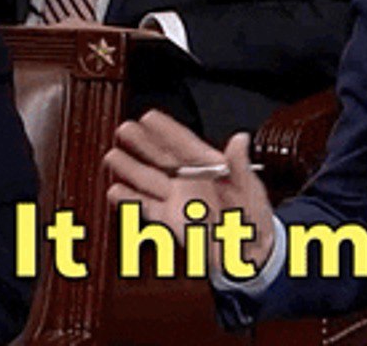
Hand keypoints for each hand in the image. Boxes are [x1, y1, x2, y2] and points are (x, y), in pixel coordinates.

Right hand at [104, 111, 276, 273]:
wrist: (249, 250)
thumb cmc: (254, 215)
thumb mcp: (251, 188)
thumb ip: (240, 165)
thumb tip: (241, 139)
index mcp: (210, 168)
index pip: (184, 144)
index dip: (166, 130)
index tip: (149, 117)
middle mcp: (191, 181)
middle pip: (162, 158)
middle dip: (143, 143)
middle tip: (124, 128)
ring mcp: (179, 200)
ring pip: (150, 180)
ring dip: (131, 168)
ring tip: (112, 155)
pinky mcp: (171, 220)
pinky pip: (147, 207)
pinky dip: (130, 200)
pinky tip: (115, 191)